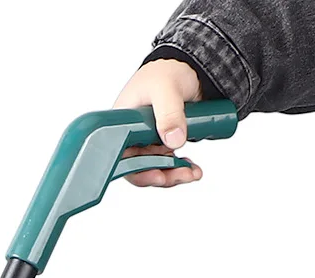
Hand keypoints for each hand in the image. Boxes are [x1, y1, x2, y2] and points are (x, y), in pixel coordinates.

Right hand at [113, 58, 204, 186]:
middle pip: (139, 168)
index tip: (158, 176)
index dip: (138, 171)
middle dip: (162, 175)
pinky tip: (192, 169)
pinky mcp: (161, 142)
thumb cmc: (168, 71)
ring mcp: (146, 141)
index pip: (122, 157)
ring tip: (193, 173)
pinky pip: (166, 162)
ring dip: (174, 174)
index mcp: (120, 125)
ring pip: (155, 168)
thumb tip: (174, 142)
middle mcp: (130, 136)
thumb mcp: (166, 89)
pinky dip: (180, 168)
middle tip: (183, 175)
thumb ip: (169, 113)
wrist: (187, 65)